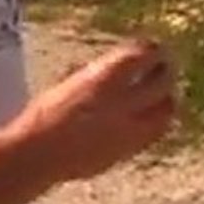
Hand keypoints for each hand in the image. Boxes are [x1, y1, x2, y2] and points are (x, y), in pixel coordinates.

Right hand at [15, 39, 175, 182]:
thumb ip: (104, 74)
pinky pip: (156, 132)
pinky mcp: (128, 149)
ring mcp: (128, 127)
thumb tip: (128, 66)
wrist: (36, 154)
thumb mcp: (75, 82)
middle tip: (166, 68)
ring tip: (162, 94)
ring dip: (167, 96)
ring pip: (166, 107)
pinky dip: (159, 121)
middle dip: (166, 70)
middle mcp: (120, 100)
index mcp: (102, 77)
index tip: (156, 48)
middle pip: (162, 79)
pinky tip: (152, 118)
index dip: (154, 49)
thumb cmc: (47, 114)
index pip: (143, 53)